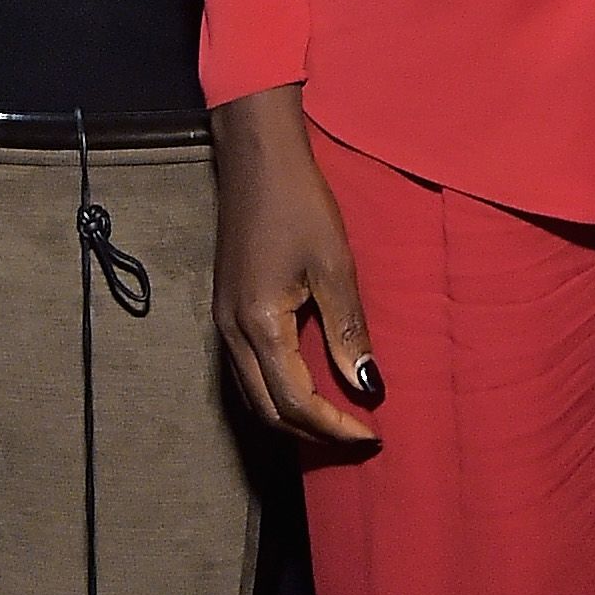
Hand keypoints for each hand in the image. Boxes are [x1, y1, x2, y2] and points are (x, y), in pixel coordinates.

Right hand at [209, 84, 383, 444]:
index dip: (334, 426)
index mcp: (259, 325)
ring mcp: (222, 323)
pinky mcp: (226, 310)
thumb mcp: (334, 266)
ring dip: (293, 416)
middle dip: (312, 432)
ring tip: (338, 418)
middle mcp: (231, 333)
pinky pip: (247, 372)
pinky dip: (278, 392)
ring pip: (253, 395)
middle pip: (268, 410)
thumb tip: (368, 386)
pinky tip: (309, 384)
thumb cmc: (299, 204)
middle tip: (357, 435)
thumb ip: (348, 332)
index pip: (296, 401)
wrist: (256, 158)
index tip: (372, 434)